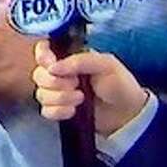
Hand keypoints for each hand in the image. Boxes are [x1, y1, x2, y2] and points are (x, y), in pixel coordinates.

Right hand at [33, 40, 148, 136]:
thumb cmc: (120, 84)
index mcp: (69, 58)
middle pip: (39, 74)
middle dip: (56, 82)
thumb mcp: (105, 64)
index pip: (44, 51)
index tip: (52, 65)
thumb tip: (53, 67)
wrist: (128, 115)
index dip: (43, 56)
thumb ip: (79, 61)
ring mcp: (59, 93)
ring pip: (41, 93)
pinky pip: (45, 111)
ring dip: (60, 98)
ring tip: (80, 100)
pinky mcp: (60, 111)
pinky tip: (73, 112)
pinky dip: (58, 112)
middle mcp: (60, 74)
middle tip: (76, 85)